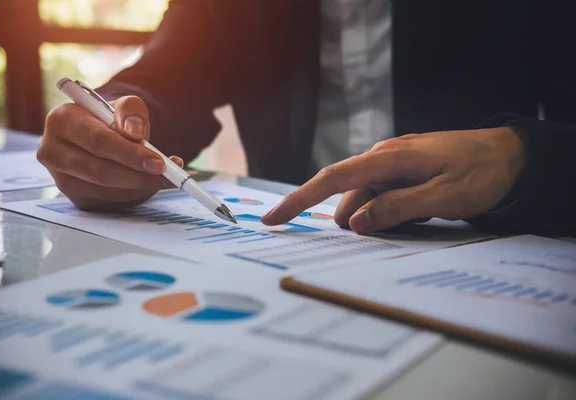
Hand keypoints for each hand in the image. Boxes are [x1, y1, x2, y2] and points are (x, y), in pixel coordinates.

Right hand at [37, 96, 183, 210]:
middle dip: (138, 176)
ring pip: (105, 191)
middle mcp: (53, 151)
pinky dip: (134, 196)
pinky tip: (149, 184)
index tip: (158, 162)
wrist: (99, 135)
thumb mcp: (123, 105)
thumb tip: (135, 132)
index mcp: (61, 120)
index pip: (98, 142)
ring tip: (164, 178)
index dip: (130, 154)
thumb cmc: (110, 119)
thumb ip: (131, 111)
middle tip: (166, 175)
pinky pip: (108, 202)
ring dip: (139, 188)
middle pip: (100, 171)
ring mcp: (60, 178)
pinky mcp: (74, 197)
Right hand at [261, 127, 524, 233]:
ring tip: (416, 221)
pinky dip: (385, 212)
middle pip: (347, 194)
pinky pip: (381, 195)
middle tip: (391, 232)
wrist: (513, 155)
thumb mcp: (442, 197)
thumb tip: (353, 223)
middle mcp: (383, 157)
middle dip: (353, 220)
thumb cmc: (482, 174)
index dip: (298, 200)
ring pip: (365, 197)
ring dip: (374, 218)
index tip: (272, 218)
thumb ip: (396, 208)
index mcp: (388, 159)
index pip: (331, 179)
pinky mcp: (402, 171)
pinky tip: (411, 218)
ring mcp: (393, 163)